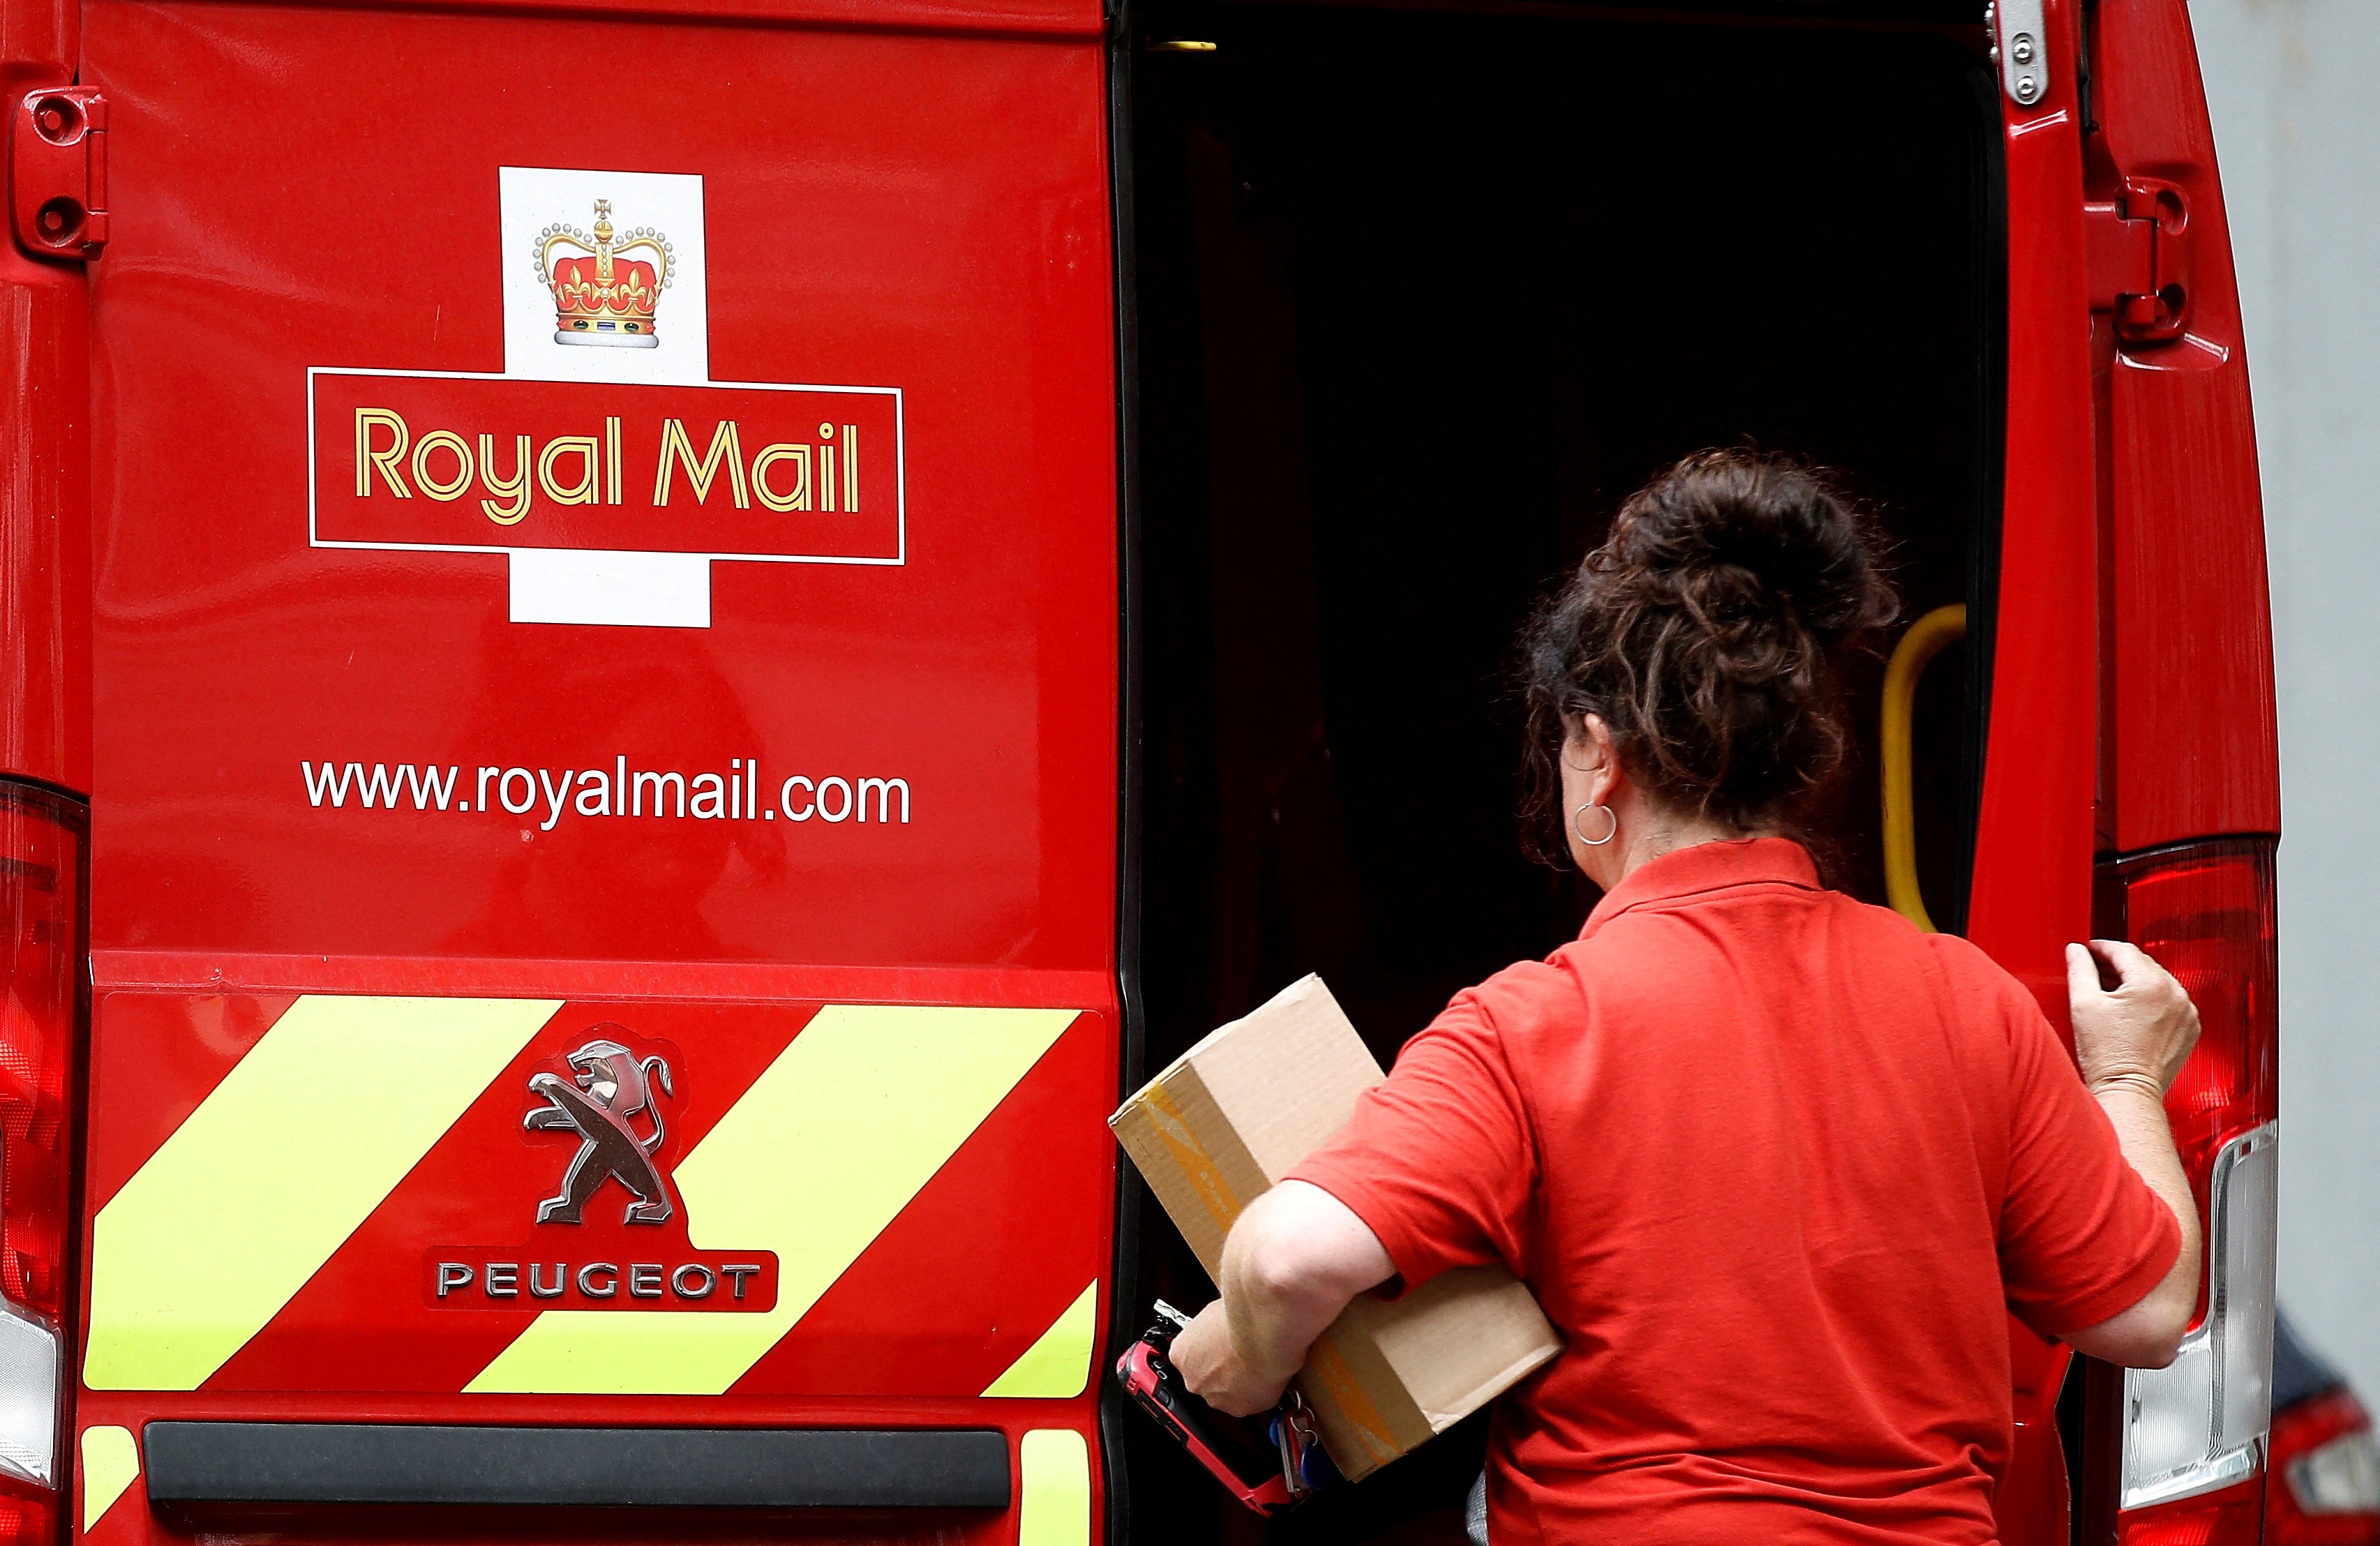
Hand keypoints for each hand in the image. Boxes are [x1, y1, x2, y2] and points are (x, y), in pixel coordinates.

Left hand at [1170, 1300, 1289, 1417]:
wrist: (1263, 1334)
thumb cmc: (1240, 1318)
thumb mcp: (1214, 1309)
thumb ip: (1209, 1323)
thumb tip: (1216, 1317)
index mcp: (1181, 1353)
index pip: (1188, 1356)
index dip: (1207, 1350)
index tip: (1219, 1345)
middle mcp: (1193, 1379)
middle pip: (1204, 1377)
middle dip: (1221, 1368)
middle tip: (1238, 1353)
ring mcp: (1214, 1396)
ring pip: (1224, 1391)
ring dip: (1236, 1381)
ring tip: (1254, 1361)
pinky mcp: (1238, 1409)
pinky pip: (1246, 1402)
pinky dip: (1255, 1391)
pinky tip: (1262, 1373)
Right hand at [2066, 939, 2200, 1099]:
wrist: (2128, 1090)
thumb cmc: (2108, 1057)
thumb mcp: (2084, 1004)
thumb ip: (2080, 969)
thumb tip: (2078, 952)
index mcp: (2151, 984)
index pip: (2124, 950)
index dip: (2101, 947)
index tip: (2089, 951)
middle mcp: (2175, 995)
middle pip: (2142, 964)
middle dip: (2118, 965)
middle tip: (2095, 973)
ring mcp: (2186, 1013)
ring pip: (2158, 982)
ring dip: (2136, 983)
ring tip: (2112, 997)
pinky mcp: (2189, 1029)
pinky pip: (2170, 1003)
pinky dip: (2153, 1002)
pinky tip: (2132, 1014)